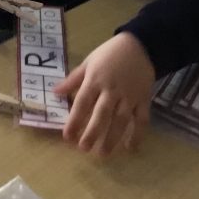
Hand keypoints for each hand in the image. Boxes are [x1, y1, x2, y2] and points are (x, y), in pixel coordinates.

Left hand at [54, 32, 155, 156]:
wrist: (140, 46)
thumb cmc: (109, 53)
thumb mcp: (88, 62)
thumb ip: (73, 79)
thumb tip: (55, 92)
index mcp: (95, 80)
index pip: (82, 103)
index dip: (74, 120)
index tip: (67, 137)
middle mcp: (111, 91)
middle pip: (101, 114)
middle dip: (92, 132)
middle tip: (84, 148)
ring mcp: (129, 96)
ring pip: (121, 120)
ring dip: (112, 138)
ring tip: (103, 153)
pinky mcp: (143, 100)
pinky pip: (141, 119)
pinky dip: (138, 134)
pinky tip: (131, 148)